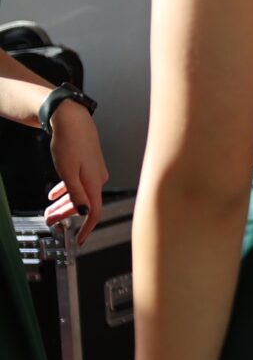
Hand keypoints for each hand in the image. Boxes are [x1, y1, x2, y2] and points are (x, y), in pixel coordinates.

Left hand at [43, 102, 106, 243]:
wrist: (71, 120)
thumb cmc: (70, 144)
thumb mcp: (68, 172)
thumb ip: (77, 194)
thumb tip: (85, 213)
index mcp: (94, 183)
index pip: (94, 212)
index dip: (87, 228)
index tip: (79, 240)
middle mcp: (98, 179)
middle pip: (83, 204)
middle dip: (66, 215)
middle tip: (50, 221)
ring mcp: (94, 171)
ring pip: (79, 193)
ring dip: (64, 204)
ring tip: (48, 210)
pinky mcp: (89, 165)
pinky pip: (78, 183)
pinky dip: (66, 191)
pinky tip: (54, 193)